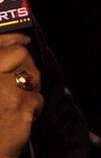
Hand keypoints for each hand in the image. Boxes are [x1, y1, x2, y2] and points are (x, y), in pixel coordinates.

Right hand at [0, 34, 42, 157]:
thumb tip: (17, 48)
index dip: (13, 38)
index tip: (23, 39)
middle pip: (20, 54)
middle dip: (26, 66)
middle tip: (22, 82)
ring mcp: (6, 90)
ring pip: (32, 75)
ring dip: (30, 88)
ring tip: (18, 102)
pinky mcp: (20, 106)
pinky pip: (37, 98)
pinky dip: (32, 108)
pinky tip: (20, 118)